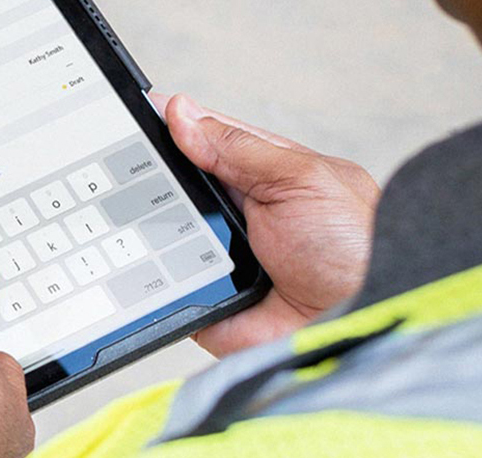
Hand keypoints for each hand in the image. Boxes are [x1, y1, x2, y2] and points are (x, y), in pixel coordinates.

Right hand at [151, 93, 377, 356]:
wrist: (363, 320)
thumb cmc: (354, 247)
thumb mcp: (300, 178)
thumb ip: (238, 148)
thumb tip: (183, 113)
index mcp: (261, 174)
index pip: (202, 140)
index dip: (167, 127)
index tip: (128, 115)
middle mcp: (236, 214)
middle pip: (173, 189)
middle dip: (146, 180)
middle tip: (117, 173)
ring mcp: (217, 259)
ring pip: (160, 237)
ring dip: (147, 232)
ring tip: (127, 221)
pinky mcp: (206, 303)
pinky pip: (166, 290)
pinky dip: (154, 283)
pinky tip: (139, 271)